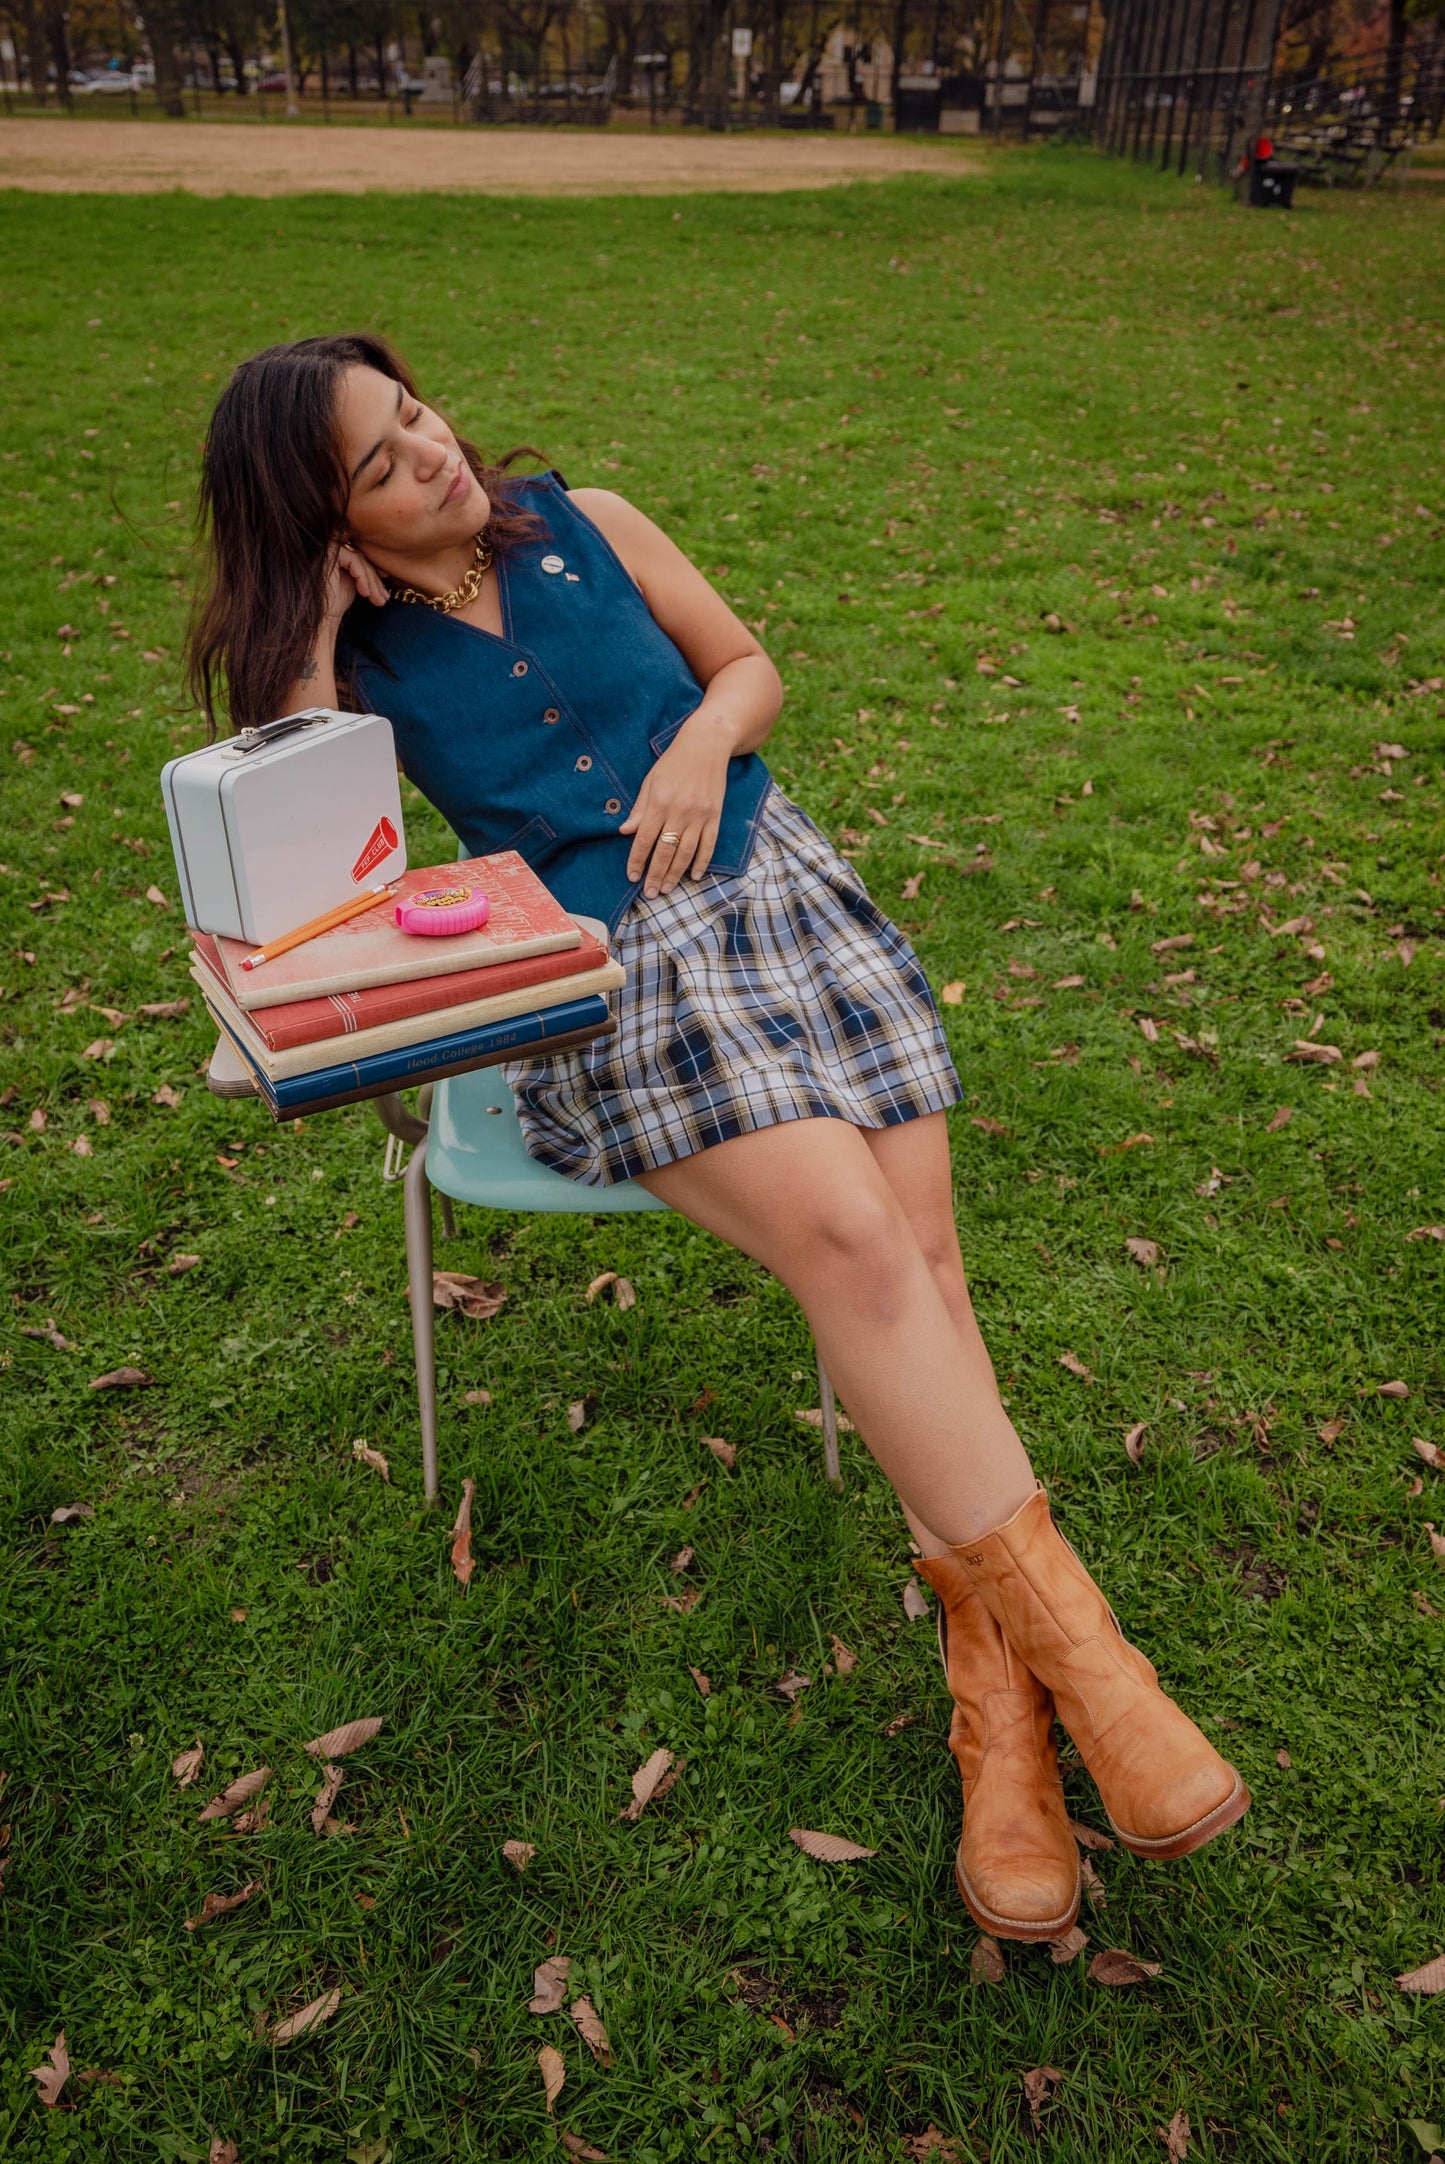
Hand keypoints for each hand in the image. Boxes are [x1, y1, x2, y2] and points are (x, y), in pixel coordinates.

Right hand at [324, 537, 388, 622]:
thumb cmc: (337, 604)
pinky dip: (362, 577)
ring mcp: (328, 547)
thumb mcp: (355, 584)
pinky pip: (353, 560)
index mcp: (335, 554)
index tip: (385, 586)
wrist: (323, 617)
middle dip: (375, 580)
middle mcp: (330, 548)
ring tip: (378, 600)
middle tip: (384, 598)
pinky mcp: (329, 551)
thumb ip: (364, 574)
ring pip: (359, 559)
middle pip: (361, 558)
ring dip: (371, 581)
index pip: (360, 558)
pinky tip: (365, 593)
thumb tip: (385, 571)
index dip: (374, 572)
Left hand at [619, 714, 731, 897]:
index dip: (637, 860)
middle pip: (665, 851)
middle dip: (655, 875)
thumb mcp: (651, 781)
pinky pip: (708, 845)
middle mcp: (679, 811)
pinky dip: (701, 862)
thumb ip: (640, 808)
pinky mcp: (715, 816)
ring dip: (676, 874)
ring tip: (667, 889)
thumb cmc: (674, 762)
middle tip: (649, 893)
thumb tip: (625, 831)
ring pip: (686, 853)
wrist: (707, 745)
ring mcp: (699, 815)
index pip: (644, 839)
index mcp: (659, 802)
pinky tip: (694, 876)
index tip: (631, 876)